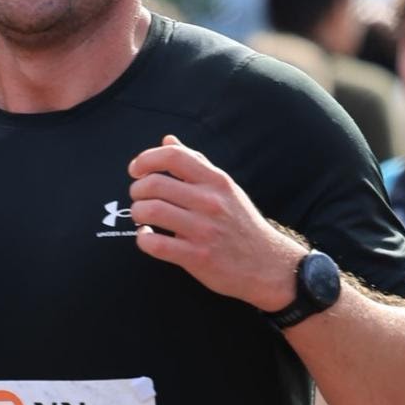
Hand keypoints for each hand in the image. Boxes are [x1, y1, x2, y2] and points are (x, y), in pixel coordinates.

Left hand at [129, 134, 302, 310]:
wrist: (268, 264)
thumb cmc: (241, 224)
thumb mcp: (225, 187)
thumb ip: (196, 164)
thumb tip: (168, 140)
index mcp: (215, 181)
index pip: (173, 156)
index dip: (146, 159)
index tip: (136, 170)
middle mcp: (210, 202)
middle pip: (155, 184)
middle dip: (137, 190)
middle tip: (138, 197)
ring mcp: (203, 230)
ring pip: (152, 211)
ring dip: (137, 212)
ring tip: (141, 216)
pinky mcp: (197, 257)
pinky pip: (156, 244)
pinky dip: (143, 239)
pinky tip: (147, 236)